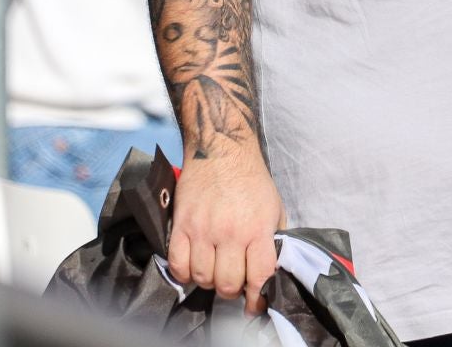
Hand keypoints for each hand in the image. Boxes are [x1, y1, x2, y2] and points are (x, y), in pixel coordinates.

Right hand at [169, 151, 284, 315]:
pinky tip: (192, 267)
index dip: (256, 297)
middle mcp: (230, 231)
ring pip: (202, 278)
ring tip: (213, 272)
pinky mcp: (181, 224)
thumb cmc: (251, 179)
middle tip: (231, 283)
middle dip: (231, 291)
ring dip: (208, 283)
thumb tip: (267, 272)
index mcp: (257, 228)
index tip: (253, 304)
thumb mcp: (274, 207)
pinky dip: (184, 273)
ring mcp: (203, 229)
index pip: (259, 276)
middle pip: (227, 283)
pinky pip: (177, 264)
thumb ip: (272, 240)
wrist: (221, 149)